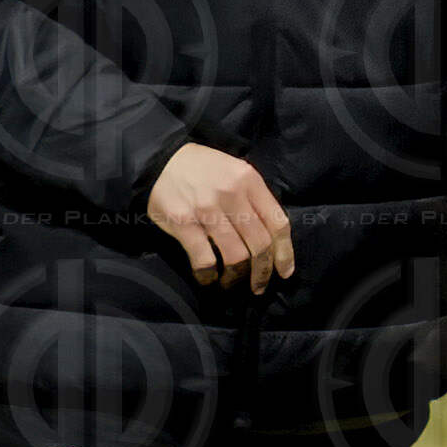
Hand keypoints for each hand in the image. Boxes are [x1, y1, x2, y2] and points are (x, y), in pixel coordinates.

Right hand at [148, 141, 295, 291]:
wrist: (161, 160)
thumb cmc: (203, 169)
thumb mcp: (235, 172)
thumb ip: (253, 198)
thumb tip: (270, 236)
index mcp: (249, 181)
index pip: (278, 223)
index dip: (285, 253)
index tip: (284, 271)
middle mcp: (231, 194)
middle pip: (259, 244)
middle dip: (262, 272)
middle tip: (258, 285)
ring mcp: (207, 210)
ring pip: (235, 256)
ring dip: (236, 277)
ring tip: (231, 282)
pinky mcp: (183, 223)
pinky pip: (204, 259)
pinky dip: (208, 275)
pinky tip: (208, 278)